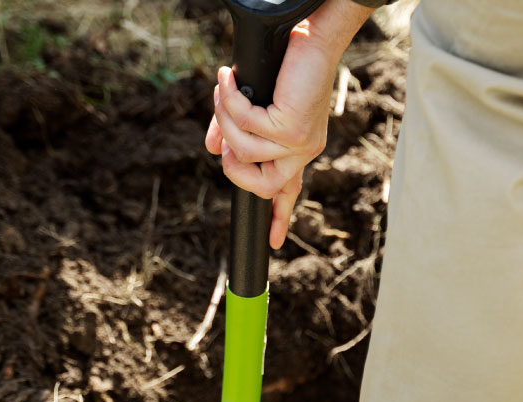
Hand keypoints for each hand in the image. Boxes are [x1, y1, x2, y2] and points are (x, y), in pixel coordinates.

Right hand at [205, 0, 373, 248]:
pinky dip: (229, 100)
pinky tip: (228, 79)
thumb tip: (210, 149)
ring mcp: (299, 143)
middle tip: (222, 138)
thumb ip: (233, 128)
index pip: (288, 192)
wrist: (311, 37)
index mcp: (297, 150)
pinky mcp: (292, 127)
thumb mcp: (255, 104)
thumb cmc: (285, 67)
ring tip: (225, 89)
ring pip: (245, 151)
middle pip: (262, 187)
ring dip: (225, 120)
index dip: (279, 218)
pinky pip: (246, 125)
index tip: (273, 242)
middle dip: (232, 166)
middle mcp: (302, 152)